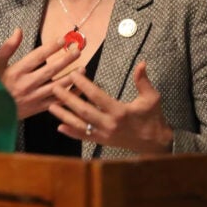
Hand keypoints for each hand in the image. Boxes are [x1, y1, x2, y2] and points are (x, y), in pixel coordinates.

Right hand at [0, 28, 82, 118]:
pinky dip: (68, 96)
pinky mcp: (37, 108)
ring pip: (56, 87)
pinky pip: (56, 102)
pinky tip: (78, 89)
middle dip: (66, 59)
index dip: (51, 47)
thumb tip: (19, 31)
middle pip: (51, 70)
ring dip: (71, 78)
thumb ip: (7, 47)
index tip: (62, 40)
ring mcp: (33, 97)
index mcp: (17, 72)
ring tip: (82, 69)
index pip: (37, 56)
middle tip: (77, 51)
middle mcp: (27, 84)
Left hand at [49, 61, 173, 153]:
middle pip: (84, 111)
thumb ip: (143, 81)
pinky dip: (71, 132)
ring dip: (64, 116)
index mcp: (120, 112)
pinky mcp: (102, 142)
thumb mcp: (152, 98)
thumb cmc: (153, 118)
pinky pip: (84, 137)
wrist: (155, 143)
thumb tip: (142, 63)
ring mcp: (104, 135)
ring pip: (80, 125)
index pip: (97, 96)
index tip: (74, 74)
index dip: (84, 85)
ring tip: (51, 106)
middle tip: (55, 88)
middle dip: (68, 99)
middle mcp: (109, 124)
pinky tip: (60, 127)